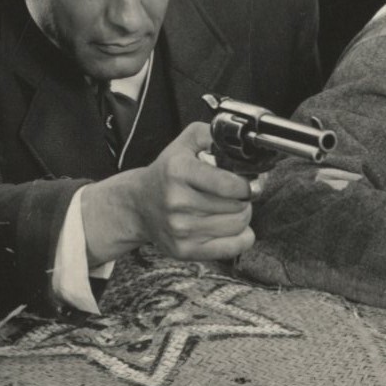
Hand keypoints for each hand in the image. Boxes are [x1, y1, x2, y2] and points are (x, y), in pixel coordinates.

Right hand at [78, 119, 253, 266]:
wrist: (138, 204)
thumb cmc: (167, 173)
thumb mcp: (185, 143)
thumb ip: (212, 135)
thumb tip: (241, 143)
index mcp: (178, 171)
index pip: (228, 184)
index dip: (247, 184)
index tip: (247, 182)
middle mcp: (177, 201)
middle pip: (238, 206)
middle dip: (245, 199)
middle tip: (237, 194)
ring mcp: (180, 229)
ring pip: (238, 226)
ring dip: (241, 216)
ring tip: (229, 208)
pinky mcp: (184, 250)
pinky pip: (232, 248)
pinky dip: (241, 238)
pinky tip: (230, 227)